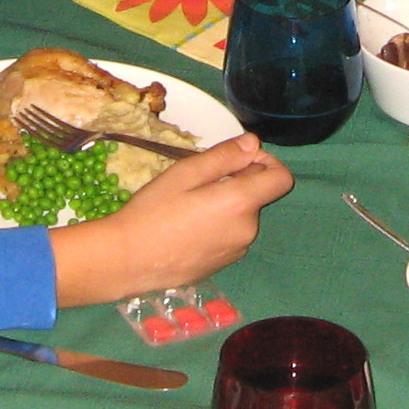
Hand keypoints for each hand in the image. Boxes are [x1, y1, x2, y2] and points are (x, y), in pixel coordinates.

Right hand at [50, 134, 290, 306]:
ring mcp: (236, 250)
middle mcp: (248, 229)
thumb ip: (224, 156)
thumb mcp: (185, 173)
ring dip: (226, 205)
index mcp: (241, 203)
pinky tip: (186, 228)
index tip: (237, 158)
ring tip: (187, 206)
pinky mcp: (223, 265)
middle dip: (237, 182)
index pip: (281, 178)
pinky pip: (230, 236)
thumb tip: (253, 143)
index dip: (266, 161)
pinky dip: (217, 226)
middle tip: (198, 181)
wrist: (127, 261)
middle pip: (257, 196)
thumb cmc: (153, 211)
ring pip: (242, 216)